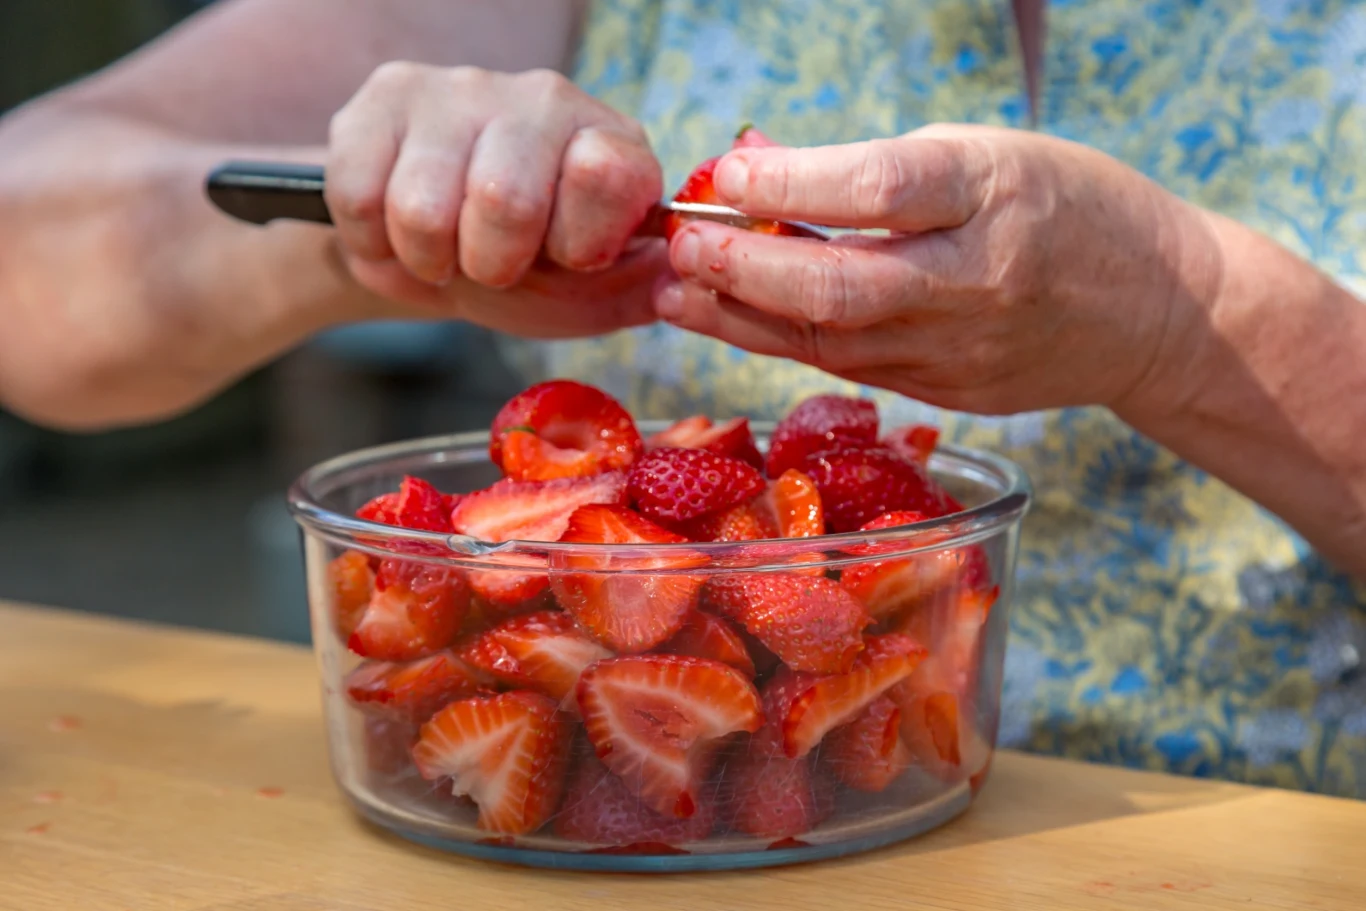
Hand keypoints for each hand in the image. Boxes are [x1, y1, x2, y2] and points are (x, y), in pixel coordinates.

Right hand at [326, 63, 667, 337]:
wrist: (440, 256)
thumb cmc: (531, 273)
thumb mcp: (595, 294)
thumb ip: (644, 290)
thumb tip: (675, 280)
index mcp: (609, 144)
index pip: (604, 175)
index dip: (578, 245)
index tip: (567, 260)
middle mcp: (541, 99)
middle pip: (504, 199)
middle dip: (491, 266)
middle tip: (493, 269)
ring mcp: (459, 91)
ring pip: (422, 207)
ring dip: (429, 261)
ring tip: (444, 256)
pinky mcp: (382, 100)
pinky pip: (360, 198)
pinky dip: (374, 249)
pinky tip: (398, 240)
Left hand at [655, 124, 1223, 415]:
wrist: (1156, 311)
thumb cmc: (1064, 206)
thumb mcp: (986, 155)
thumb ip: (877, 169)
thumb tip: (755, 172)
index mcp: (995, 195)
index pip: (880, 189)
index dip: (790, 184)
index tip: (722, 173)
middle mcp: (978, 280)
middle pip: (842, 288)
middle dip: (744, 270)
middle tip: (676, 246)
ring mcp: (963, 350)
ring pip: (831, 342)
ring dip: (741, 319)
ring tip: (674, 292)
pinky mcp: (949, 392)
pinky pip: (849, 366)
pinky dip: (782, 342)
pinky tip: (732, 319)